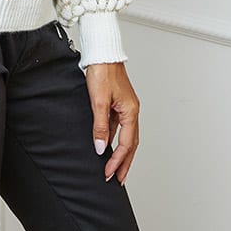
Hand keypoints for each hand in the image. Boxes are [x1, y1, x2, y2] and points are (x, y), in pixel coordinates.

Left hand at [85, 62, 139, 184]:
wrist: (102, 52)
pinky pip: (118, 125)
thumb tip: (101, 148)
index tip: (108, 174)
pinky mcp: (118, 102)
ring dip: (120, 152)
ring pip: (125, 135)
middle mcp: (131, 110)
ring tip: (112, 166)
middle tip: (117, 179)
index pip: (126, 144)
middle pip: (131, 143)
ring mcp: (125, 106)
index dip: (117, 161)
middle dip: (124, 163)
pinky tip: (106, 143)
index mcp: (131, 111)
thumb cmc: (102, 71)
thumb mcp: (98, 101)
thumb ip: (100, 126)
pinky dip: (114, 138)